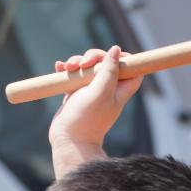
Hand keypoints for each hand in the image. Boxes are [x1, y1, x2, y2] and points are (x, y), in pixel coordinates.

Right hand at [48, 46, 141, 162]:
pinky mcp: (75, 93)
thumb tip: (116, 49)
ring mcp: (90, 90)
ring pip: (87, 66)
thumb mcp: (101, 92)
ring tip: (67, 68)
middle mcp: (107, 88)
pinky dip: (66, 69)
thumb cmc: (88, 119)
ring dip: (76, 62)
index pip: (132, 69)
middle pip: (105, 62)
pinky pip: (73, 75)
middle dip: (93, 57)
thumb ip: (110, 70)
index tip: (113, 54)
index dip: (126, 58)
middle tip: (84, 63)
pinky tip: (59, 68)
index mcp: (120, 89)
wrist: (69, 140)